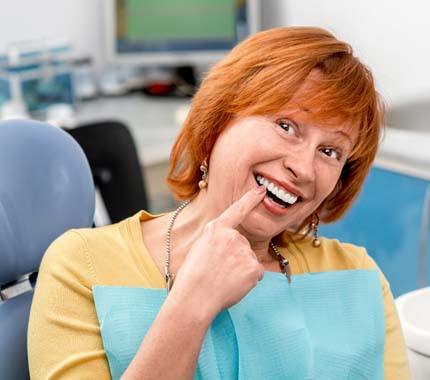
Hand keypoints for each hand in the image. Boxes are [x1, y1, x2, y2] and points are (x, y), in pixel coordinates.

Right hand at [168, 187, 265, 318]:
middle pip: (242, 245)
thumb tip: (230, 250)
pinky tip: (233, 286)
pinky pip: (256, 273)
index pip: (237, 210)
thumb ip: (217, 242)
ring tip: (222, 280)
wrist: (194, 298)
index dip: (250, 199)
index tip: (261, 191)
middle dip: (234, 257)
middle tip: (218, 272)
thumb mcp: (199, 249)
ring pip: (248, 260)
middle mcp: (232, 236)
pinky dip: (248, 281)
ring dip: (240, 270)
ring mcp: (244, 251)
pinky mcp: (254, 267)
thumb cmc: (191, 278)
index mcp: (216, 229)